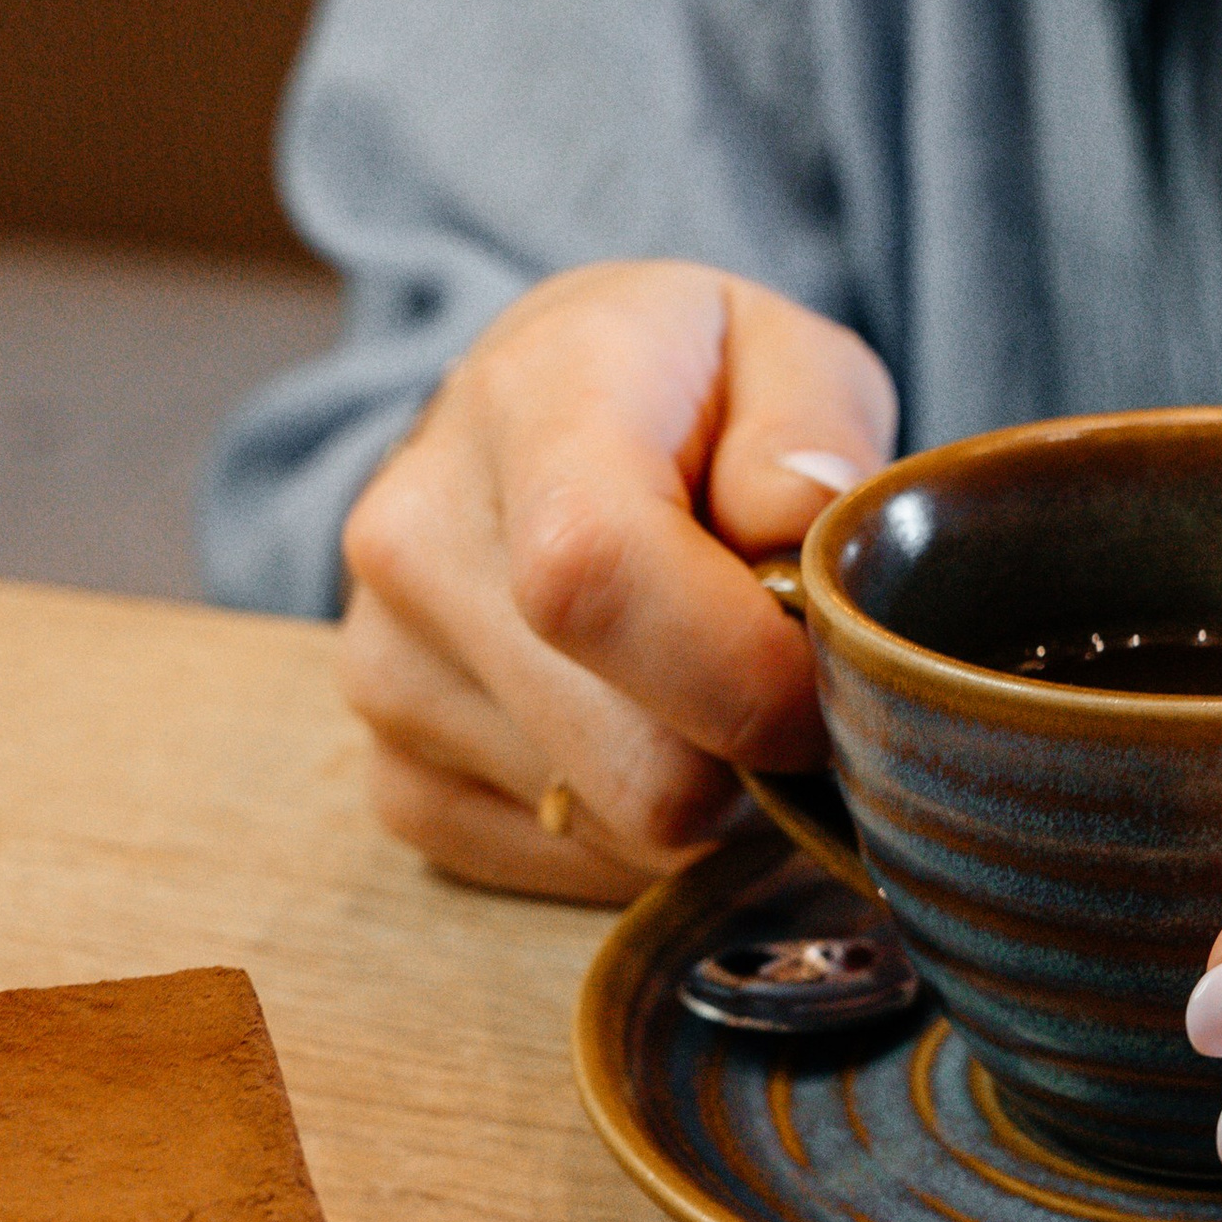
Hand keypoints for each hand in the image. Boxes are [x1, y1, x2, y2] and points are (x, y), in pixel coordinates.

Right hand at [341, 260, 897, 898]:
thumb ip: (814, 425)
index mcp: (528, 407)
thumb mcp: (784, 352)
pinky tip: (642, 729)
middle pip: (642, 768)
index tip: (832, 679)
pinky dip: (641, 828)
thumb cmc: (686, 391)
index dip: (750, 676)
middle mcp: (419, 546)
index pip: (597, 579)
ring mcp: (390, 678)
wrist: (531, 422)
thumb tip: (793, 523)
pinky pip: (571, 868)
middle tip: (784, 674)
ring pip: (623, 833)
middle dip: (760, 753)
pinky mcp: (395, 784)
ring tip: (702, 680)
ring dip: (709, 793)